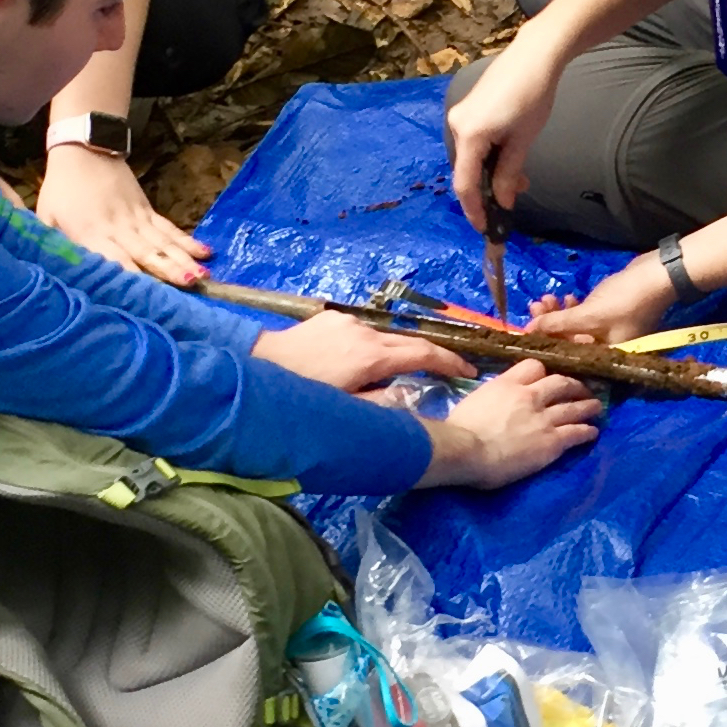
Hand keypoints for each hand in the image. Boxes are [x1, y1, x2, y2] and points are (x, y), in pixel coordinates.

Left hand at [37, 145, 210, 285]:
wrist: (85, 150)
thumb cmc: (62, 189)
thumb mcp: (46, 216)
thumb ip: (51, 244)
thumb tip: (49, 270)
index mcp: (91, 233)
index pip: (113, 259)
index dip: (130, 276)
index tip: (147, 294)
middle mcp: (118, 228)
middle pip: (147, 252)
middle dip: (169, 269)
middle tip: (190, 284)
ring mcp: (137, 218)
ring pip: (163, 242)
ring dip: (184, 258)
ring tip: (202, 275)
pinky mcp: (147, 210)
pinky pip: (169, 228)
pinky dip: (187, 240)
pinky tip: (205, 253)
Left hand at [253, 311, 476, 391]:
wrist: (258, 366)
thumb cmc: (301, 395)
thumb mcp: (345, 409)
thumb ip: (383, 403)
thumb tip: (413, 396)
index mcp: (373, 356)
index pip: (424, 354)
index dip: (450, 363)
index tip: (468, 373)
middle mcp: (365, 332)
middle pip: (409, 342)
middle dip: (430, 357)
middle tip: (446, 373)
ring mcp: (347, 321)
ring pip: (384, 336)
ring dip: (395, 352)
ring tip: (397, 373)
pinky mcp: (330, 317)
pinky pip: (361, 331)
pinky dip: (370, 345)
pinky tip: (358, 362)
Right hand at [420, 361, 602, 487]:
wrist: (466, 450)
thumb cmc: (460, 429)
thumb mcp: (475, 400)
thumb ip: (492, 396)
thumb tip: (494, 401)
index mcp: (508, 383)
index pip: (534, 366)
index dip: (544, 370)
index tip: (549, 376)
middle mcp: (530, 395)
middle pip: (561, 382)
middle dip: (575, 385)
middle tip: (582, 389)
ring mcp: (544, 417)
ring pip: (574, 406)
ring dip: (588, 406)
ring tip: (597, 407)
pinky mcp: (552, 441)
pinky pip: (576, 432)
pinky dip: (587, 431)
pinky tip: (593, 433)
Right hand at [449, 35, 567, 228]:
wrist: (534, 55)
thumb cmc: (532, 96)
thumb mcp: (523, 140)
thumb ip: (510, 174)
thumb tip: (503, 203)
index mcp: (469, 135)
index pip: (465, 184)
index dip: (474, 210)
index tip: (486, 229)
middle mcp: (457, 125)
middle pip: (466, 170)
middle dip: (487, 191)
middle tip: (512, 202)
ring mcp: (461, 115)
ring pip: (471, 157)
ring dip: (492, 172)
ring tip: (520, 178)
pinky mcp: (469, 108)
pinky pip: (474, 141)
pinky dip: (490, 155)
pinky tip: (510, 156)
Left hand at [524, 255, 675, 346]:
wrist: (656, 275)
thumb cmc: (624, 301)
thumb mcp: (589, 315)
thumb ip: (558, 324)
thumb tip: (528, 329)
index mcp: (604, 358)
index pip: (569, 358)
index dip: (547, 345)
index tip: (529, 331)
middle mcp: (605, 349)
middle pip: (570, 341)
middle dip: (550, 325)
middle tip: (535, 308)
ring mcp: (607, 331)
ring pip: (575, 327)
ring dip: (559, 314)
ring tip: (546, 299)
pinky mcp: (609, 314)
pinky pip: (584, 316)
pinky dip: (573, 308)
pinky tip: (565, 297)